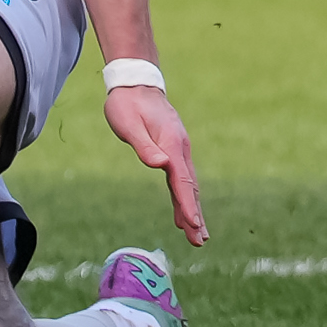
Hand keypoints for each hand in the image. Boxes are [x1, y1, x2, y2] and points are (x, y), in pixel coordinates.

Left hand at [106, 84, 207, 245]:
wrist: (136, 84)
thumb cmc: (127, 104)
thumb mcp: (128, 123)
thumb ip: (143, 145)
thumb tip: (158, 165)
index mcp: (171, 145)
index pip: (182, 180)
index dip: (187, 204)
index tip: (192, 224)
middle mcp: (180, 150)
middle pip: (190, 188)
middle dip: (195, 215)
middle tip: (199, 241)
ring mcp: (179, 151)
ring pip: (188, 185)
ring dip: (192, 210)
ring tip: (197, 235)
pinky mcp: (173, 151)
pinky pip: (181, 179)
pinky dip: (184, 197)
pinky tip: (183, 213)